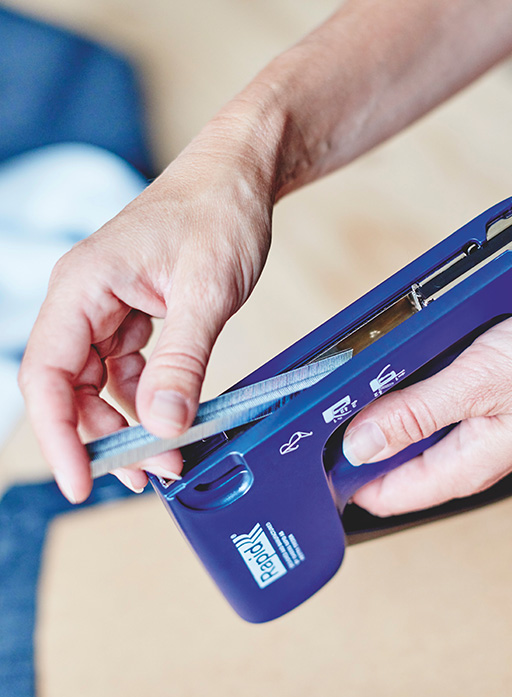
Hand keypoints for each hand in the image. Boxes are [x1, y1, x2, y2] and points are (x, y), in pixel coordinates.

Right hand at [18, 123, 274, 502]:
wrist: (240, 177)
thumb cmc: (219, 211)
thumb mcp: (207, 290)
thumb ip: (182, 360)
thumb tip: (161, 424)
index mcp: (84, 286)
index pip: (48, 375)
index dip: (59, 436)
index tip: (80, 481)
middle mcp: (87, 298)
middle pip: (74, 387)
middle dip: (107, 436)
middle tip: (152, 471)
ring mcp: (111, 306)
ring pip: (104, 383)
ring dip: (133, 421)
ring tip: (169, 453)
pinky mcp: (138, 312)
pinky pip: (133, 367)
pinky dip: (151, 395)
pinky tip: (175, 413)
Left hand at [344, 259, 511, 515]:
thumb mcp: (479, 384)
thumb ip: (416, 415)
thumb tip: (361, 443)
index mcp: (466, 462)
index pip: (389, 493)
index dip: (346, 481)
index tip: (311, 459)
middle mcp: (469, 447)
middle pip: (396, 458)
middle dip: (358, 439)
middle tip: (324, 409)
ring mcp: (476, 418)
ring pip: (413, 422)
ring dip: (385, 404)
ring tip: (355, 379)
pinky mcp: (484, 388)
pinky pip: (434, 391)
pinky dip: (413, 378)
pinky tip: (398, 358)